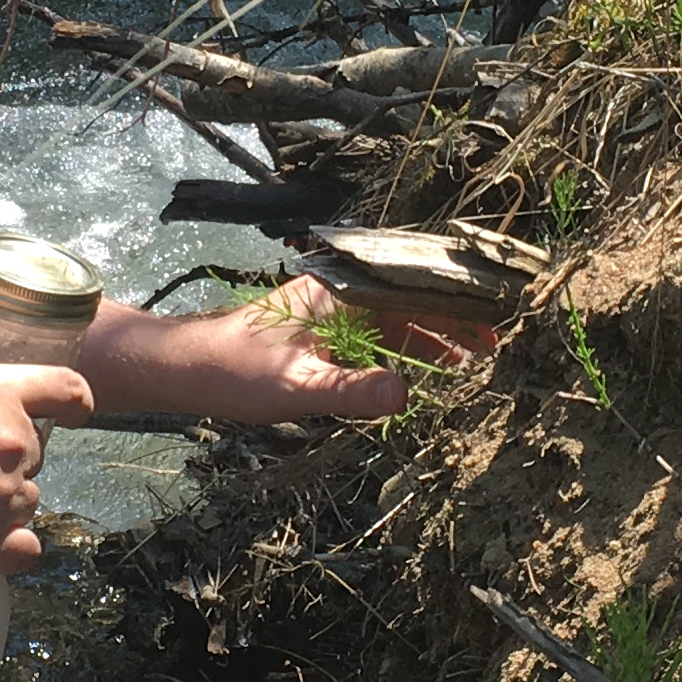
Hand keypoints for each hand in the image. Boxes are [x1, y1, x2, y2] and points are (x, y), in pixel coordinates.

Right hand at [0, 333, 93, 567]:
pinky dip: (9, 545)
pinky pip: (25, 549)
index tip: (76, 412)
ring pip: (27, 501)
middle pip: (36, 453)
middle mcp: (10, 442)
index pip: (66, 391)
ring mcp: (0, 495)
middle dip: (6, 457)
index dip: (76, 402)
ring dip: (0, 500)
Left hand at [87, 277, 478, 424]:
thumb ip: (353, 390)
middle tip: (493, 343)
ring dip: (430, 335)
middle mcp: (338, 294)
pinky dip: (402, 347)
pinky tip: (420, 368)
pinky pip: (374, 333)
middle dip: (450, 319)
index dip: (454, 306)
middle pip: (409, 300)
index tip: (491, 320)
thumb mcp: (299, 388)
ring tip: (468, 358)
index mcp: (339, 294)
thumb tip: (405, 391)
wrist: (188, 369)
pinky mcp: (321, 330)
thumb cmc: (237, 373)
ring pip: (394, 317)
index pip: (411, 289)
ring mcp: (330, 311)